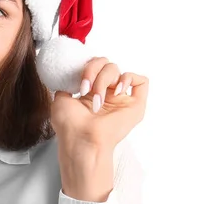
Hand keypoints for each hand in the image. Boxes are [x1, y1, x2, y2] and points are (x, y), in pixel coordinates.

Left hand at [50, 57, 148, 199]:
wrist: (80, 140)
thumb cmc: (69, 125)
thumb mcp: (61, 99)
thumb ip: (67, 84)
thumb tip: (70, 75)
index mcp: (92, 93)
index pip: (96, 66)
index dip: (87, 66)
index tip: (78, 81)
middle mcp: (108, 95)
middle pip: (106, 64)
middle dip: (93, 71)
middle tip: (85, 89)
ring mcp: (122, 100)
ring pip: (119, 70)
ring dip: (103, 80)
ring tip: (97, 99)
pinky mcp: (136, 106)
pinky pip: (142, 81)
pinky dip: (128, 79)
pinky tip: (117, 91)